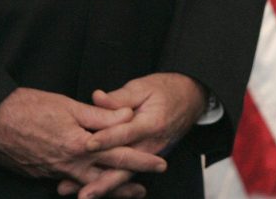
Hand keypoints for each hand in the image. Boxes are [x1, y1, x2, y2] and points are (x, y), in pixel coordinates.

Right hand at [0, 87, 165, 189]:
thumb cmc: (29, 107)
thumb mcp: (69, 106)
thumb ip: (100, 115)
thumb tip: (127, 116)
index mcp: (80, 144)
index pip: (119, 154)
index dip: (141, 159)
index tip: (159, 163)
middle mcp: (69, 163)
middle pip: (105, 177)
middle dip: (127, 185)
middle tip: (145, 190)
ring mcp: (54, 172)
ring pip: (87, 185)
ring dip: (106, 189)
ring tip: (123, 192)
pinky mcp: (41, 174)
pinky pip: (68, 182)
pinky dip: (82, 185)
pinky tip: (88, 185)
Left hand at [75, 72, 205, 197]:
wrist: (190, 98)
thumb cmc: (165, 90)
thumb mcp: (142, 87)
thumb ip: (119, 97)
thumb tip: (97, 97)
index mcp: (152, 123)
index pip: (127, 133)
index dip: (107, 139)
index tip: (88, 144)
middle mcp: (153, 144)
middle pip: (127, 165)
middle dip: (104, 180)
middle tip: (85, 192)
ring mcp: (151, 155)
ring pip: (126, 174)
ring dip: (106, 186)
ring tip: (85, 195)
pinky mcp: (148, 160)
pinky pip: (129, 173)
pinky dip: (112, 183)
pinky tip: (94, 189)